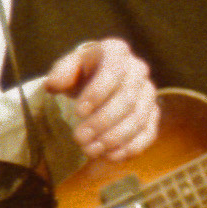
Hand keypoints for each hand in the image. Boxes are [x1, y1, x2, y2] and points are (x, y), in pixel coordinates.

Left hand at [43, 37, 158, 161]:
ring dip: (113, 139)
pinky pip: (147, 134)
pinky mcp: (153, 116)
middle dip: (102, 122)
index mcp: (117, 51)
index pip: (113, 70)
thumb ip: (61, 72)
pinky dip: (130, 148)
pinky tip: (109, 156)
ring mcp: (148, 93)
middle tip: (79, 138)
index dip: (98, 93)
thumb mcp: (68, 68)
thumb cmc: (81, 74)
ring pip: (137, 119)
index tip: (79, 111)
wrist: (96, 84)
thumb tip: (53, 84)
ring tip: (89, 150)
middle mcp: (138, 70)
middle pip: (126, 99)